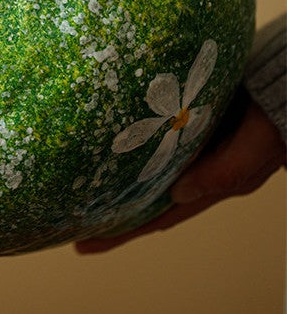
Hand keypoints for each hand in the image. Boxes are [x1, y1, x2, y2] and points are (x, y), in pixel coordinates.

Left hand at [75, 95, 285, 252]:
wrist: (283, 89)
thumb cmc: (274, 122)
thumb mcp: (255, 150)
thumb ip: (222, 173)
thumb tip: (178, 193)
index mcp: (211, 186)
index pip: (158, 218)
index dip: (122, 233)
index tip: (84, 245)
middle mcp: (195, 171)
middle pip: (146, 199)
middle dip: (111, 211)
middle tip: (69, 216)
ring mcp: (190, 148)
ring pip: (148, 170)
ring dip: (119, 177)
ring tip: (82, 180)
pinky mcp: (187, 122)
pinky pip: (153, 140)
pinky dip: (134, 145)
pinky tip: (111, 138)